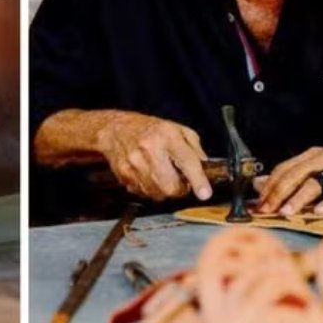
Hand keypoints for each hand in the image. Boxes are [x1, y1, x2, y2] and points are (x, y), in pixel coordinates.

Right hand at [95, 112, 212, 201]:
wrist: (116, 129)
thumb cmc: (149, 129)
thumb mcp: (179, 131)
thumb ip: (195, 149)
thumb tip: (206, 170)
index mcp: (168, 136)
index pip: (187, 161)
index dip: (198, 180)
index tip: (204, 193)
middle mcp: (150, 149)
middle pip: (170, 186)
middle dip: (179, 189)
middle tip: (179, 180)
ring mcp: (134, 162)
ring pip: (157, 193)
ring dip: (163, 189)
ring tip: (161, 174)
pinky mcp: (124, 173)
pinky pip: (143, 192)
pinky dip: (148, 188)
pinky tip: (147, 175)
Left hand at [254, 146, 322, 216]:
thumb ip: (296, 176)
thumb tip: (262, 184)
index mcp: (314, 155)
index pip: (284, 168)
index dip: (269, 185)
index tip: (257, 202)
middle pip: (294, 175)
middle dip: (277, 194)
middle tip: (265, 210)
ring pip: (314, 183)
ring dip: (298, 199)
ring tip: (286, 212)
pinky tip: (319, 213)